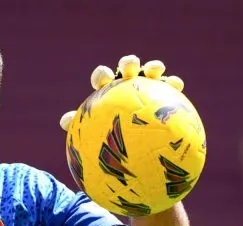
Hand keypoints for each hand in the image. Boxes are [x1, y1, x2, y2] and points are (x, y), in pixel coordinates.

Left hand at [59, 54, 184, 130]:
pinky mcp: (164, 92)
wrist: (136, 145)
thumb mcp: (95, 133)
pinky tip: (178, 86)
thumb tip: (64, 122)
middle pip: (126, 67)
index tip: (103, 77)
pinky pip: (170, 86)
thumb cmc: (112, 137)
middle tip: (129, 66)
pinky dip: (173, 83)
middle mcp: (126, 83)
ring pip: (150, 71)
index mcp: (108, 89)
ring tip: (157, 69)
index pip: (102, 77)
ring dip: (152, 67)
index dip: (101, 75)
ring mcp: (146, 85)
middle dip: (127, 63)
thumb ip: (81, 125)